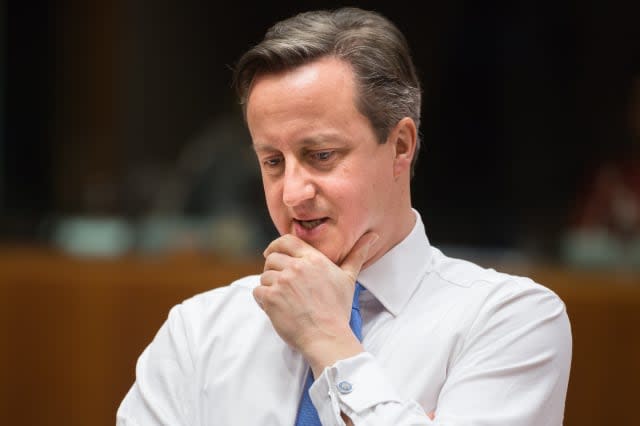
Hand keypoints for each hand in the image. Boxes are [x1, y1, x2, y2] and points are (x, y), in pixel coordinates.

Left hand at [253, 232, 377, 375]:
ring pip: (264, 276)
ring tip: (282, 300)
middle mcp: (296, 267)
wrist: (327, 337)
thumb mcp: (348, 278)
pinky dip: (262, 300)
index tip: (272, 254)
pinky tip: (275, 308)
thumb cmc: (338, 309)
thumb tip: (372, 237)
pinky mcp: (271, 298)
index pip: (286, 241)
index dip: (275, 246)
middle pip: (272, 259)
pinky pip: (258, 291)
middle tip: (280, 284)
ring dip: (269, 287)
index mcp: (313, 259)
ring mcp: (282, 282)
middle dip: (273, 270)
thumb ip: (357, 255)